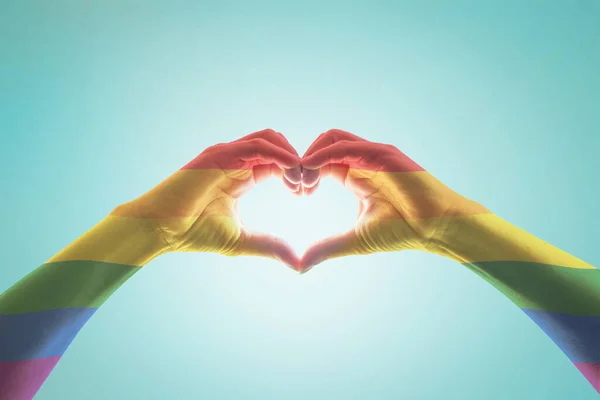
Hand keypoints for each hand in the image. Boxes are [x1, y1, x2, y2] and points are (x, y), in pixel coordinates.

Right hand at [113, 129, 302, 268]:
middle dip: (298, 161)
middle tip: (306, 186)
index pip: (277, 162)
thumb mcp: (240, 240)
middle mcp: (235, 160)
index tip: (306, 193)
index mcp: (242, 175)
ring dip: (290, 155)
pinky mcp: (218, 155)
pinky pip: (255, 145)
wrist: (159, 230)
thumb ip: (269, 246)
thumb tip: (298, 262)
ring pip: (269, 138)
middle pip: (277, 144)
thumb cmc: (193, 233)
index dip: (296, 174)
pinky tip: (291, 170)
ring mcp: (226, 154)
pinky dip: (277, 153)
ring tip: (300, 179)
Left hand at [299, 129, 487, 271]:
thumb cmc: (403, 232)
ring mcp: (373, 155)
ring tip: (302, 179)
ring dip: (311, 154)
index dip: (303, 173)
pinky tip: (311, 170)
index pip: (321, 162)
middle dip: (302, 160)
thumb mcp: (355, 239)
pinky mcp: (383, 154)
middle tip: (295, 185)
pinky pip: (347, 146)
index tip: (295, 193)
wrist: (437, 229)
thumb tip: (300, 264)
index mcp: (355, 176)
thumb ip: (328, 247)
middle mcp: (363, 161)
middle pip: (322, 144)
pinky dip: (324, 154)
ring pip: (332, 138)